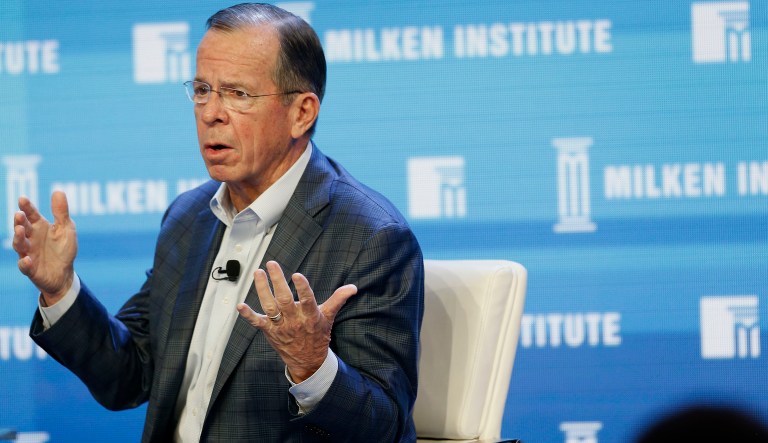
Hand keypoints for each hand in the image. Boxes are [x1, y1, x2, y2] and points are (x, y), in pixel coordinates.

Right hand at [13, 191, 77, 303]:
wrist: (64, 274)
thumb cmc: (63, 249)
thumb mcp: (66, 229)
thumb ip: (61, 212)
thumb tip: (58, 191)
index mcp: (39, 227)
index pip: (31, 214)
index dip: (26, 207)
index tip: (23, 199)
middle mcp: (31, 238)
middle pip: (22, 228)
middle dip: (19, 222)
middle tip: (19, 214)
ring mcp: (29, 253)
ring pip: (19, 245)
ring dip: (18, 238)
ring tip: (20, 230)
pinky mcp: (31, 269)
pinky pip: (25, 266)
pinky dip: (24, 263)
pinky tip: (27, 259)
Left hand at [237, 260, 356, 382]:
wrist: (307, 361)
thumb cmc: (317, 335)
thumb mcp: (329, 317)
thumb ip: (338, 299)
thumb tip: (353, 287)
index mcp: (310, 316)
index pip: (307, 300)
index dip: (302, 288)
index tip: (297, 275)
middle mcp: (294, 321)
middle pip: (284, 300)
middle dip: (277, 281)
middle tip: (271, 264)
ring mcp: (280, 326)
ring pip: (270, 307)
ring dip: (262, 290)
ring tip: (258, 273)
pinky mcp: (269, 331)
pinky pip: (257, 322)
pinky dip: (248, 315)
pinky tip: (240, 305)